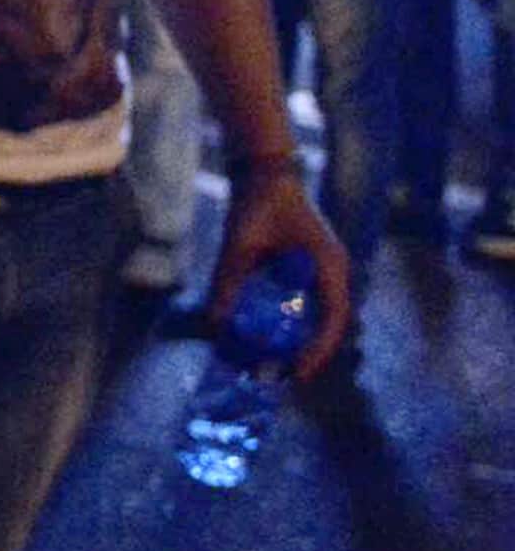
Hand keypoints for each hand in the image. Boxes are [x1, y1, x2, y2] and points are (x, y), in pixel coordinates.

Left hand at [207, 169, 352, 378]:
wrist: (262, 173)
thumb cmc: (256, 203)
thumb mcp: (238, 245)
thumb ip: (228, 282)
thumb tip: (216, 325)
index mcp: (328, 264)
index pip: (334, 318)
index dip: (319, 350)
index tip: (298, 373)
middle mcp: (332, 271)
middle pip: (330, 323)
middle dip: (310, 352)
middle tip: (284, 377)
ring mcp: (323, 270)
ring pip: (320, 315)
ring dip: (302, 339)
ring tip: (277, 364)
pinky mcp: (309, 269)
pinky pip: (307, 303)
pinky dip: (292, 322)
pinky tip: (270, 336)